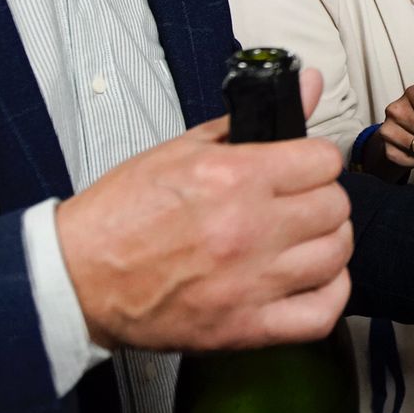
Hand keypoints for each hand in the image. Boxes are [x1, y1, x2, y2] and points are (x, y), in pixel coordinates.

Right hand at [57, 67, 354, 351]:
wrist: (77, 280)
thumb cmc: (121, 216)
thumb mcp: (181, 150)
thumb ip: (251, 120)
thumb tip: (308, 85)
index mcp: (233, 178)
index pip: (323, 161)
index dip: (315, 161)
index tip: (302, 168)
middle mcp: (248, 229)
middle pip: (335, 206)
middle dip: (321, 198)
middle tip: (297, 203)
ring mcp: (250, 282)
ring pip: (337, 254)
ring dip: (326, 242)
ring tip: (302, 239)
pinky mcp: (245, 327)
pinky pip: (322, 313)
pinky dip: (329, 294)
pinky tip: (310, 279)